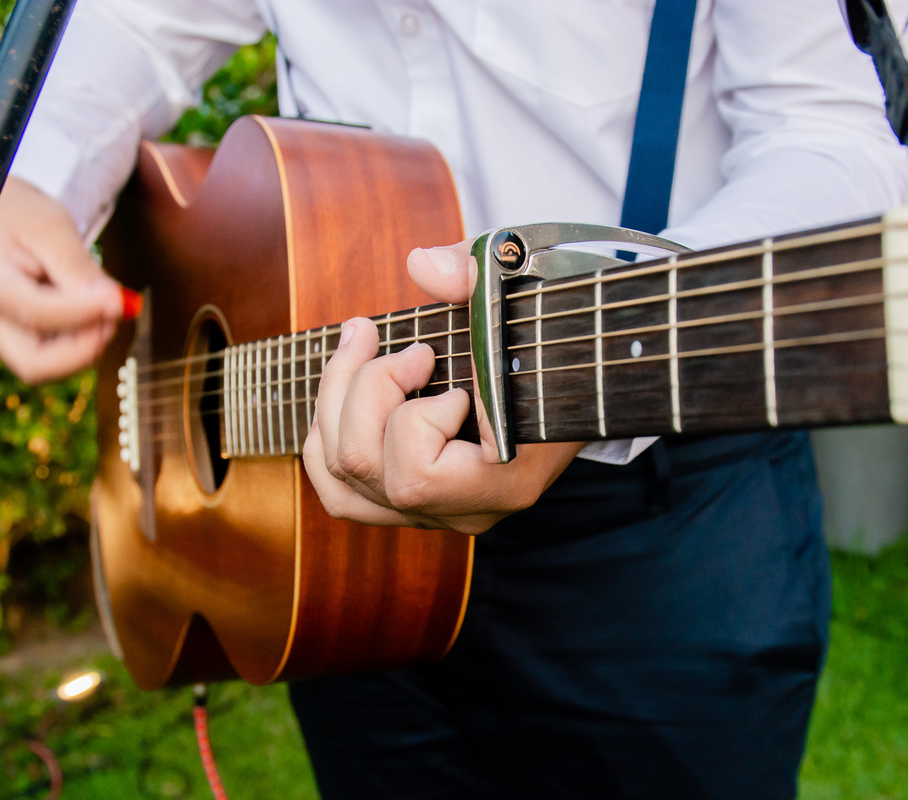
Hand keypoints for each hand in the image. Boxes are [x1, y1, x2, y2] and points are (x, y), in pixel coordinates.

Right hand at [0, 177, 122, 382]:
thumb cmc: (20, 213)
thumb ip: (78, 266)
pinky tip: (94, 307)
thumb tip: (113, 303)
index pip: (36, 314)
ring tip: (103, 303)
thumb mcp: (50, 226)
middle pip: (34, 365)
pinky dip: (83, 338)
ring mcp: (6, 329)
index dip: (85, 314)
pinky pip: (57, 353)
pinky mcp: (24, 332)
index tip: (119, 299)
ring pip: (48, 365)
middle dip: (83, 350)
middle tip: (111, 316)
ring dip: (87, 344)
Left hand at [302, 239, 582, 533]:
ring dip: (336, 400)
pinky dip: (326, 435)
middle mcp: (468, 509)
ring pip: (341, 480)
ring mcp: (438, 511)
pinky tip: (348, 385)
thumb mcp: (532, 294)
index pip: (417, 478)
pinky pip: (339, 489)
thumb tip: (421, 266)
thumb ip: (482, 275)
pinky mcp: (413, 501)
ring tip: (362, 344)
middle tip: (408, 344)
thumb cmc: (558, 333)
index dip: (414, 416)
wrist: (580, 373)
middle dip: (366, 388)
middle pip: (365, 469)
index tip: (442, 363)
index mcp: (506, 480)